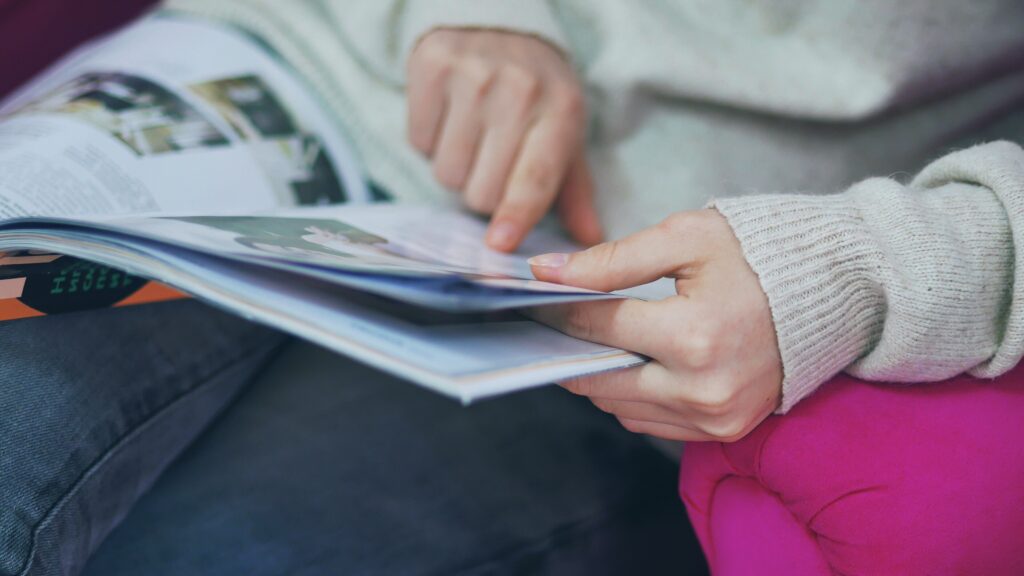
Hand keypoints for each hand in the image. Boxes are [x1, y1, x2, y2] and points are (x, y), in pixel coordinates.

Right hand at [407, 28, 601, 251]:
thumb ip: (574, 191)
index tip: (499, 242)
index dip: (516, 214)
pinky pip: (419, 141)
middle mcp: (519, 91)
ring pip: (447, 172)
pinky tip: (448, 117)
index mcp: (560, 113)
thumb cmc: (537, 94)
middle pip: (482, 191)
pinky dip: (429, 141)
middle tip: (492, 161)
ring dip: (455, 169)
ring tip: (471, 136)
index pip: (534, 178)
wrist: (500, 24)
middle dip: (483, 192)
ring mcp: (473, 76)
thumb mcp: (564, 134)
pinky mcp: (433, 65)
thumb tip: (589, 241)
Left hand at [528, 210, 782, 441]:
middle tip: (554, 324)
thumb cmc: (762, 255)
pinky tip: (632, 363)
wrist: (834, 292)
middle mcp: (702, 389)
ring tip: (594, 340)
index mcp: (693, 336)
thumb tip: (547, 273)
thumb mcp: (687, 239)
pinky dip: (631, 396)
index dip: (559, 310)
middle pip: (600, 377)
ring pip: (619, 407)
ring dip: (599, 375)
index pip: (598, 327)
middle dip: (571, 348)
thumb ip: (613, 259)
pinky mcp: (724, 431)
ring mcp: (715, 418)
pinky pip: (650, 424)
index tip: (536, 297)